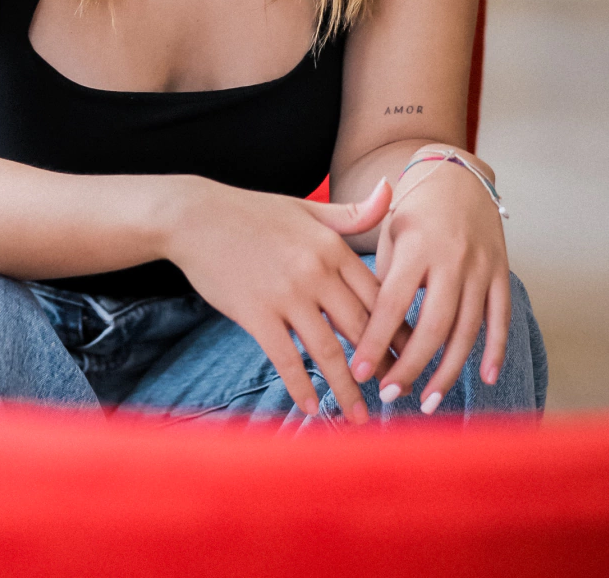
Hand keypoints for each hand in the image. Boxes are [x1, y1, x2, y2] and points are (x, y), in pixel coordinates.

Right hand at [166, 175, 410, 422]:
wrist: (195, 217)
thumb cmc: (253, 213)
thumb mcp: (306, 208)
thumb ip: (351, 212)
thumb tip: (391, 190)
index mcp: (332, 246)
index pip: (378, 296)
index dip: (398, 330)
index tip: (413, 355)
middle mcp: (316, 271)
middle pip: (361, 329)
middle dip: (383, 366)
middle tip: (397, 393)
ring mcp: (286, 295)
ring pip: (329, 352)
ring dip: (347, 390)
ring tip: (360, 418)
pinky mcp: (256, 313)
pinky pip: (286, 359)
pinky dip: (300, 386)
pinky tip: (310, 407)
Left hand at [348, 153, 509, 411]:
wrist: (458, 174)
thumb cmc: (413, 208)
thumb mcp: (390, 231)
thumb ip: (385, 277)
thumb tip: (368, 331)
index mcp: (416, 244)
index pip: (392, 303)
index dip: (375, 340)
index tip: (358, 372)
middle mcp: (451, 257)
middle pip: (434, 325)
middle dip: (411, 366)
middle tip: (390, 396)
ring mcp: (481, 266)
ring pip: (468, 329)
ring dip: (448, 371)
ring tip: (428, 401)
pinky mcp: (502, 272)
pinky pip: (501, 318)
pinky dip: (495, 350)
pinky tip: (484, 378)